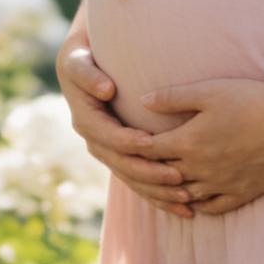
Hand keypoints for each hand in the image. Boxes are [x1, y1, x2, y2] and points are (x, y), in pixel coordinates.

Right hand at [55, 33, 196, 218]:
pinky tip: (183, 208)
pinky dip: (159, 195)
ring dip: (157, 190)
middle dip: (150, 172)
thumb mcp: (77, 59)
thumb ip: (87, 74)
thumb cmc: (83, 55)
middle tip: (178, 176)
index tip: (152, 142)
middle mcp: (94, 139)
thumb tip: (106, 91)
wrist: (82, 62)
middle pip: (123, 164)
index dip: (128, 142)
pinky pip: (139, 180)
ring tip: (186, 197)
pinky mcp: (120, 157)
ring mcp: (106, 150)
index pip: (108, 137)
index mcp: (85, 119)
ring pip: (133, 178)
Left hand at [137, 77, 263, 214]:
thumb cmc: (252, 100)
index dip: (133, 147)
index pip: (148, 151)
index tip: (123, 142)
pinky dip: (198, 205)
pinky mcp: (242, 193)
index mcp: (188, 143)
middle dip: (146, 171)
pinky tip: (193, 200)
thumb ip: (173, 97)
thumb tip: (142, 100)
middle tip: (134, 165)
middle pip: (162, 176)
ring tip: (159, 185)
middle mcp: (200, 169)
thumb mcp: (209, 91)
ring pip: (185, 195)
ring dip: (169, 191)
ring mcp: (221, 184)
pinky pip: (213, 207)